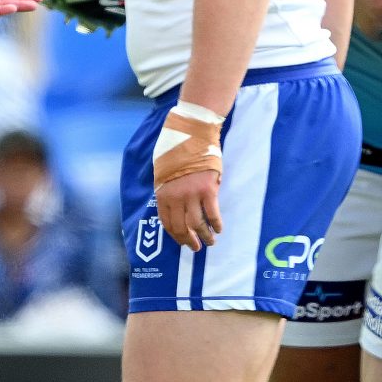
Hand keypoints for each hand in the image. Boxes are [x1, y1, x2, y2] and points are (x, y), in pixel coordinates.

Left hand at [152, 109, 223, 248]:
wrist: (193, 133)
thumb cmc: (176, 149)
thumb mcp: (163, 171)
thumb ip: (167, 189)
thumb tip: (173, 204)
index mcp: (163, 193)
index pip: (167, 222)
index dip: (175, 235)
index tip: (182, 242)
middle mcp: (176, 197)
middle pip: (182, 227)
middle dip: (189, 240)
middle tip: (195, 247)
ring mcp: (193, 194)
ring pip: (197, 223)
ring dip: (204, 236)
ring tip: (210, 242)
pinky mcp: (209, 190)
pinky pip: (212, 213)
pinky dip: (216, 224)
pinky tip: (218, 228)